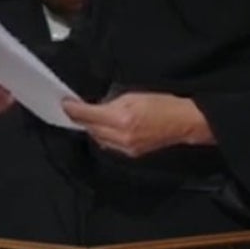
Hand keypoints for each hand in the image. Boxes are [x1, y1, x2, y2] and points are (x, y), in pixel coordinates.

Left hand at [61, 92, 213, 157]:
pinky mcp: (132, 154)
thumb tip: (97, 104)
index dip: (74, 109)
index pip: (88, 115)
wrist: (183, 122)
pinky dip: (102, 136)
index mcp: (122, 117)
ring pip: (98, 138)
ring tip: (86, 117)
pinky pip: (109, 145)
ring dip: (90, 128)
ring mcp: (126, 147)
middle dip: (80, 119)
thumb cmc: (163, 104)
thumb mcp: (134, 94)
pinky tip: (102, 128)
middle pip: (90, 128)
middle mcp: (121, 135)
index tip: (65, 104)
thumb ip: (112, 100)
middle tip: (72, 109)